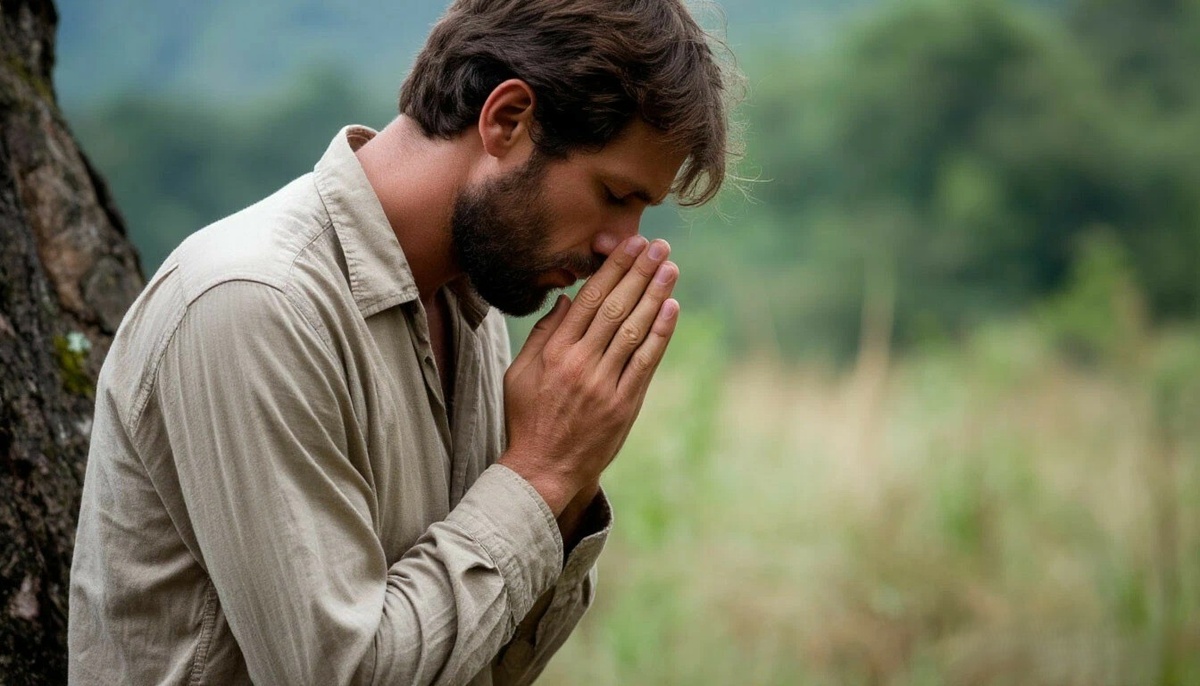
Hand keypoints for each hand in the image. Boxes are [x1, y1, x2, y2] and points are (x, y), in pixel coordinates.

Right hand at [500, 236, 679, 514]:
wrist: (541, 469)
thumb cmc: (527, 418)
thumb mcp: (519, 373)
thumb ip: (542, 334)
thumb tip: (567, 300)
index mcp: (554, 352)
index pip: (588, 299)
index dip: (612, 269)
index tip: (629, 245)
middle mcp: (580, 363)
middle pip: (614, 307)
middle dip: (638, 272)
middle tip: (657, 246)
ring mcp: (603, 384)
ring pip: (633, 330)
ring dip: (654, 295)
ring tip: (669, 268)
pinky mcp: (623, 405)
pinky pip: (645, 362)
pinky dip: (660, 334)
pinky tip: (671, 308)